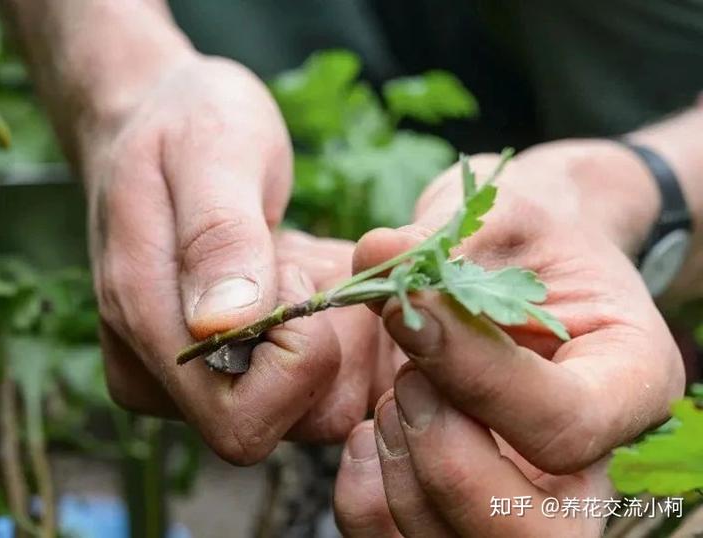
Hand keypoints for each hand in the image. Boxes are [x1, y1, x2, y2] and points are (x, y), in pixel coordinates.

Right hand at [81, 53, 378, 461]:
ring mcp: (203, 377)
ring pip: (315, 406)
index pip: (244, 419)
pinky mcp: (238, 367)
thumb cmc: (186, 124)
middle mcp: (168, 378)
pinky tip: (310, 273)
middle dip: (327, 345)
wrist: (165, 123)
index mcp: (146, 330)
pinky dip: (338, 330)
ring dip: (337, 334)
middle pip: (287, 423)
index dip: (296, 355)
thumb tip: (222, 327)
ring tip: (303, 260)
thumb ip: (216, 237)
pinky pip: (321, 382)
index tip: (289, 268)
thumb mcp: (210, 153)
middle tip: (304, 261)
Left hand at [334, 141, 685, 535]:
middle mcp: (586, 463)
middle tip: (408, 385)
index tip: (414, 313)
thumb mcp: (506, 217)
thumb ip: (446, 238)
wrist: (525, 265)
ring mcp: (525, 490)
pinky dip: (367, 499)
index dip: (477, 378)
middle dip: (446, 462)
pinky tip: (369, 434)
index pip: (563, 427)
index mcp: (627, 384)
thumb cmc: (529, 239)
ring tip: (395, 396)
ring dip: (403, 474)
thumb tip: (376, 255)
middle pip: (531, 534)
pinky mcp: (465, 497)